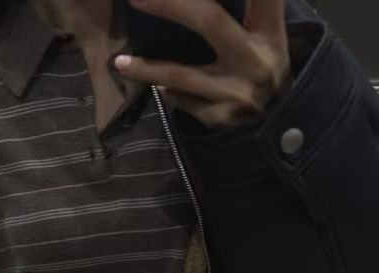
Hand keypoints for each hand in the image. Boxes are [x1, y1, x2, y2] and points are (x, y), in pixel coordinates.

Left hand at [115, 0, 291, 127]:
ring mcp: (238, 92)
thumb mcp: (267, 39)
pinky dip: (170, 93)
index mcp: (270, 32)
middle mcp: (256, 59)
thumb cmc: (265, 71)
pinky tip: (161, 90)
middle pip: (209, 21)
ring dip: (147, 68)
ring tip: (120, 62)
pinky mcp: (222, 119)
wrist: (280, 131)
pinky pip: (184, 101)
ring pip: (182, 74)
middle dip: (170, 5)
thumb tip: (189, 6)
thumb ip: (249, 12)